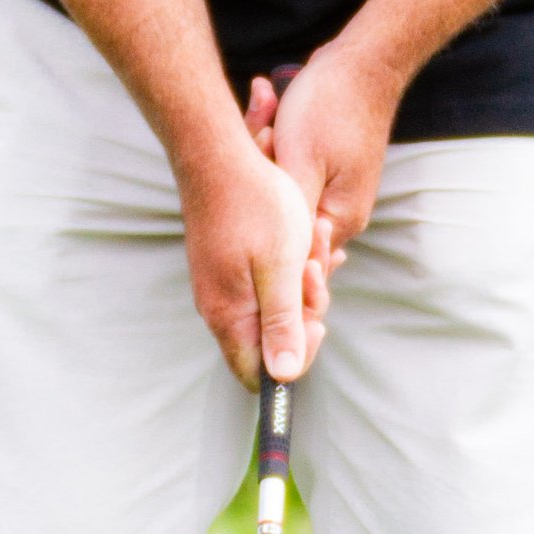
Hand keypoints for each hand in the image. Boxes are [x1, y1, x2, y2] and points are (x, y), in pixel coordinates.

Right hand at [179, 133, 328, 385]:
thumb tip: (284, 378)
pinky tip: (304, 239)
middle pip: (267, 342)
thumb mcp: (281, 269)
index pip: (258, 374)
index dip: (293, 359)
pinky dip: (288, 268)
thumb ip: (282, 324)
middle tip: (315, 271)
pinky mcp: (224, 265)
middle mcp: (218, 307)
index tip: (315, 321)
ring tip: (312, 244)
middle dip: (303, 313)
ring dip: (299, 284)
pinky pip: (262, 283)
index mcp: (229, 316)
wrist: (218, 155)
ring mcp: (219, 285)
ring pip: (269, 308)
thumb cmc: (254, 206)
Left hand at [246, 36, 401, 262]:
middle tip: (266, 131)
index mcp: (339, 221)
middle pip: (279, 221)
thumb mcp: (301, 165)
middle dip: (261, 174)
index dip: (260, 225)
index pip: (290, 256)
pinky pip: (284, 168)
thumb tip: (281, 270)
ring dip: (263, 150)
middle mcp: (338, 213)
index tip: (254, 180)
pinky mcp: (320, 170)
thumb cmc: (330, 108)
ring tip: (269, 109)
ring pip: (276, 191)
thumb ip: (293, 219)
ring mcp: (329, 191)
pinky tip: (269, 104)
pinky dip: (271, 139)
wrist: (364, 62)